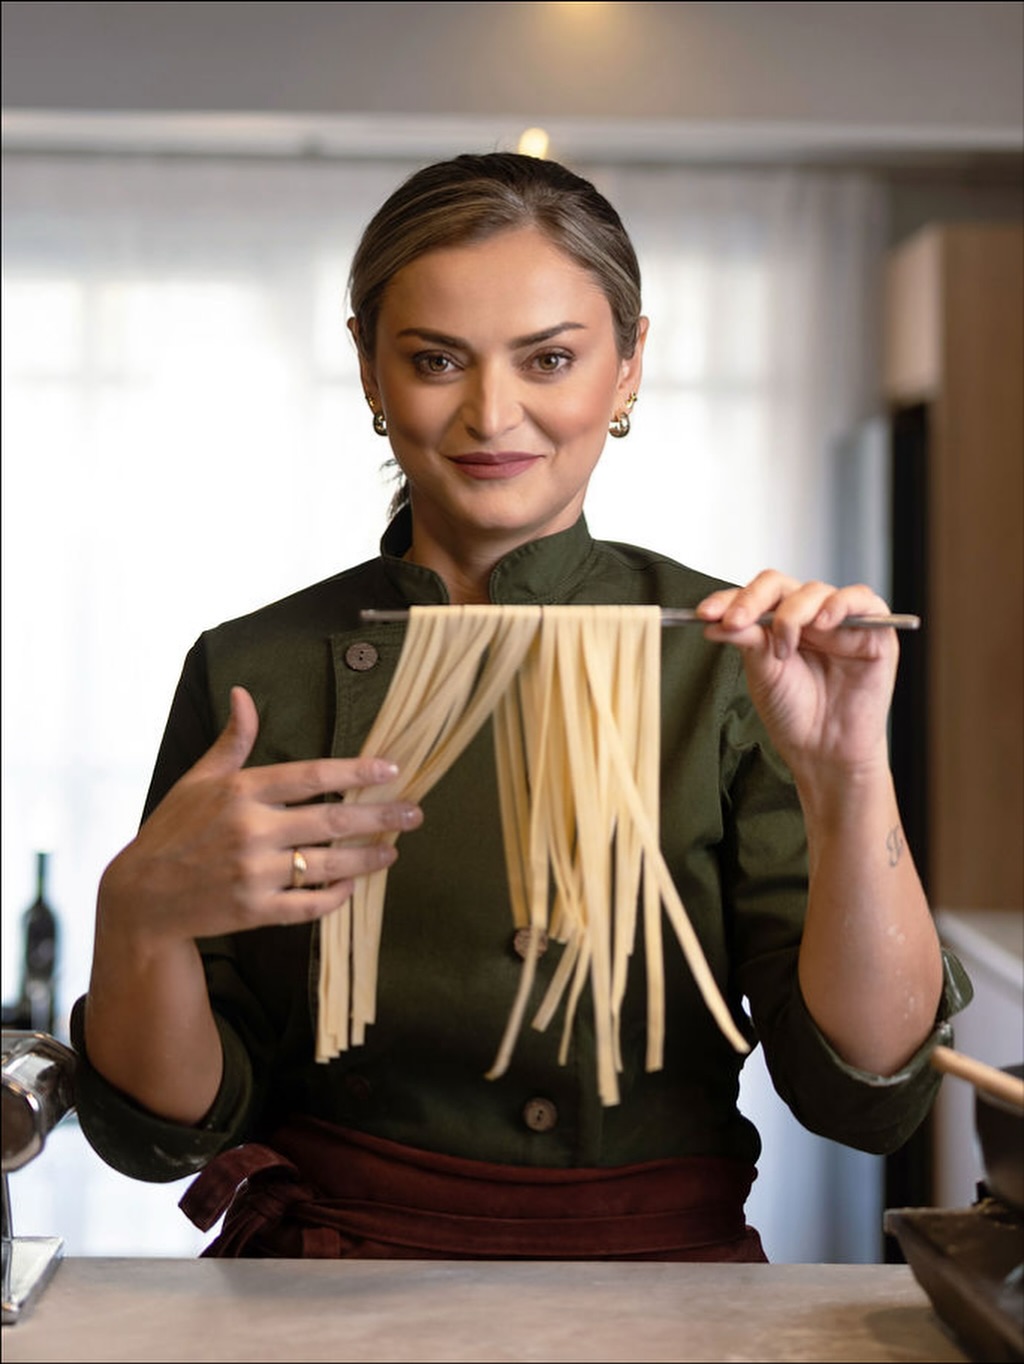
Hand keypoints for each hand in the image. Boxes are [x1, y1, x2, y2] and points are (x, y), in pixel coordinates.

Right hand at [99, 686, 422, 945]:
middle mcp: (252, 830)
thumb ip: (231, 741)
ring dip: (367, 858)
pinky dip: (335, 897)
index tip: (391, 769)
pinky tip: (351, 885)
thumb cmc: (172, 831)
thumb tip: (244, 694)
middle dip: (380, 817)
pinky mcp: (254, 911)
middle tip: (414, 814)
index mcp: (241, 791)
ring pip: (329, 865)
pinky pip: (309, 905)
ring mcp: (254, 873)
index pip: (312, 775)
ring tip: (392, 851)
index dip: (357, 770)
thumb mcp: (198, 780)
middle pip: (333, 819)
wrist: (140, 897)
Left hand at [696, 572, 898, 780]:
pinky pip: (861, 599)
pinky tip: (821, 623)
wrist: (824, 750)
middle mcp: (807, 616)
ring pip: (814, 591)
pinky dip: (839, 605)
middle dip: (752, 601)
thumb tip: (715, 620)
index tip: (705, 614)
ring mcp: (839, 621)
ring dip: (792, 614)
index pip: (753, 596)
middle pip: (779, 585)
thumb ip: (747, 641)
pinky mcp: (873, 630)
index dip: (729, 600)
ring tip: (784, 648)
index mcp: (777, 622)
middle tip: (735, 622)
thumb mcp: (762, 674)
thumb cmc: (795, 714)